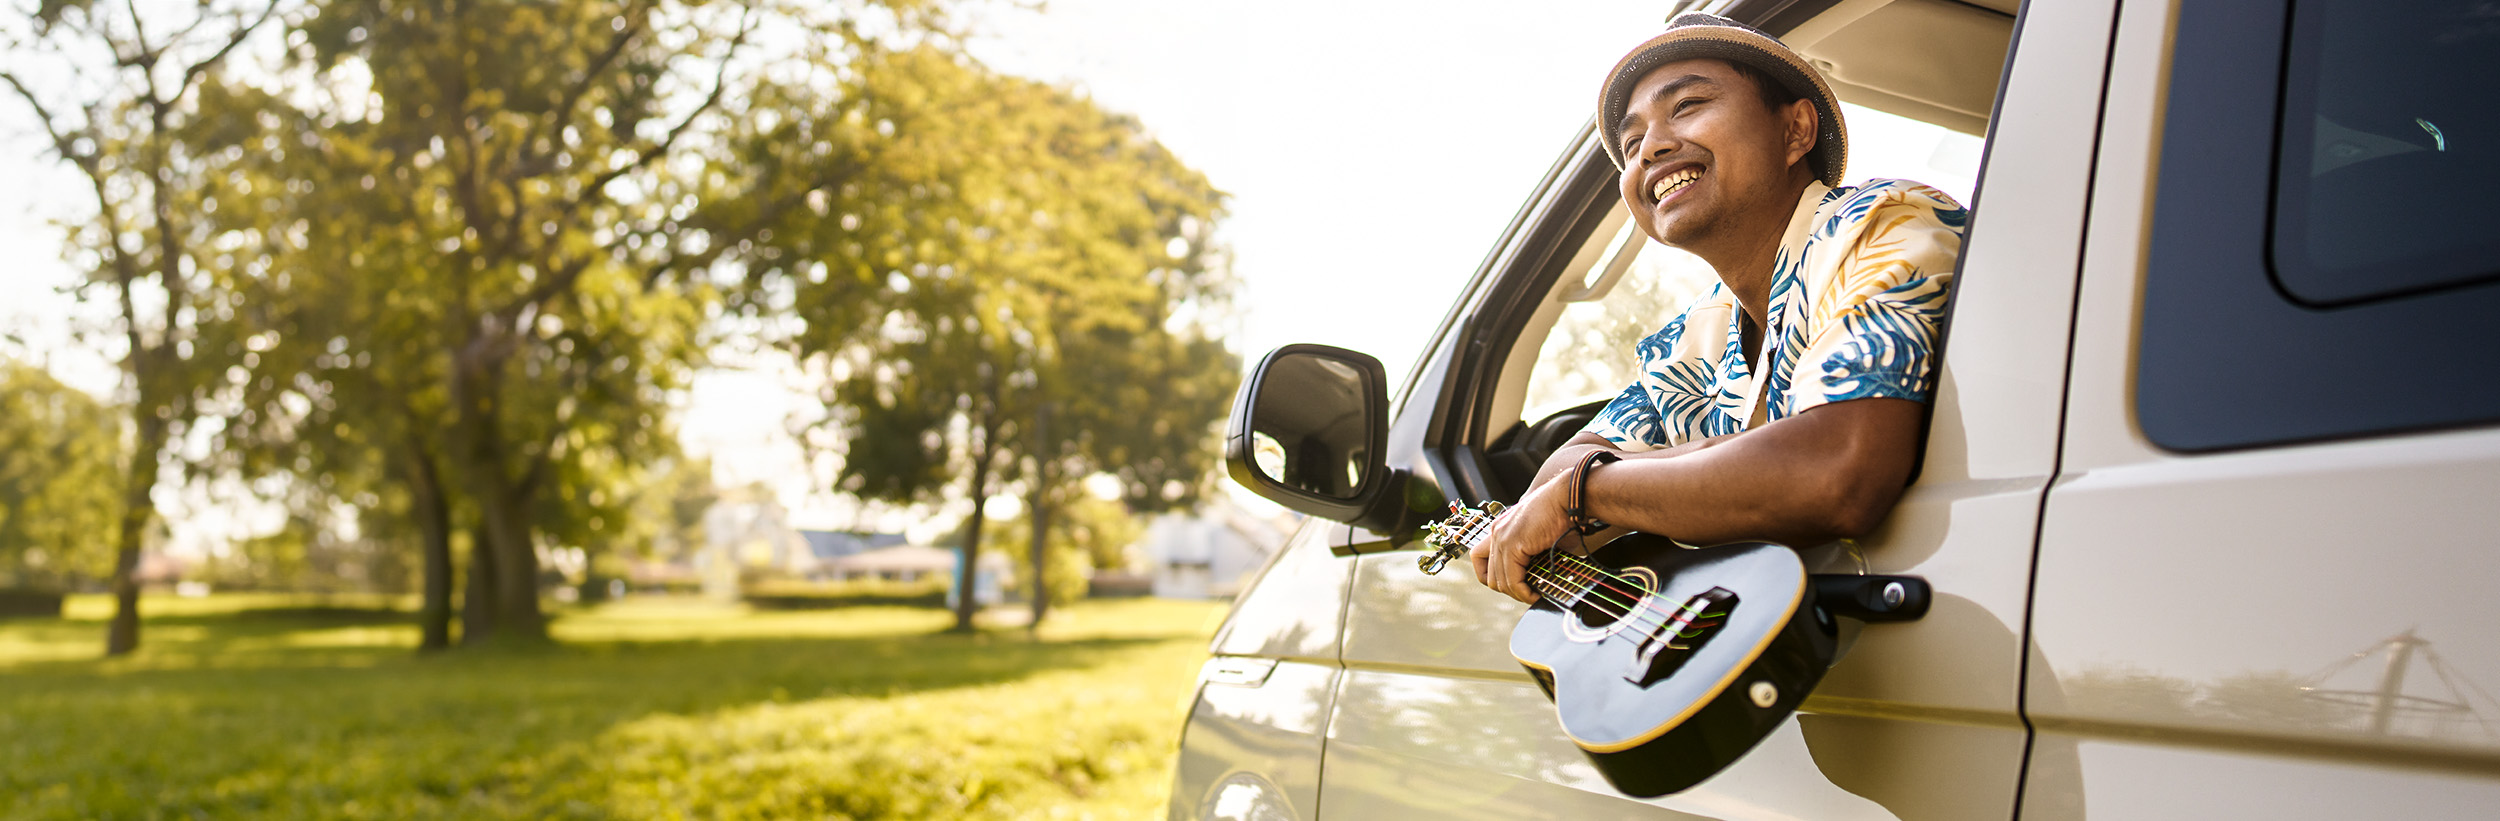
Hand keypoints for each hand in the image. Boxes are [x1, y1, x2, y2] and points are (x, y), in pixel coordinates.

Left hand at [1470, 478, 1574, 603]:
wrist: (1567, 497)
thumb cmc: (1561, 514)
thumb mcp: (1539, 535)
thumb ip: (1531, 554)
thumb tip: (1535, 578)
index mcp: (1500, 528)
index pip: (1480, 561)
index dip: (1495, 578)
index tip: (1516, 583)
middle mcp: (1496, 532)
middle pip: (1488, 576)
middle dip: (1508, 590)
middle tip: (1527, 593)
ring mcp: (1501, 538)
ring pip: (1499, 581)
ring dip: (1517, 594)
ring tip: (1533, 596)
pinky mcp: (1512, 545)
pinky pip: (1512, 580)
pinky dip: (1523, 592)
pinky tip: (1535, 593)